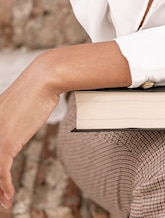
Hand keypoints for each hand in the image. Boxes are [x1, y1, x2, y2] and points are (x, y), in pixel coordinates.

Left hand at [0, 57, 58, 208]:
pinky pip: (1, 170)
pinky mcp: (6, 141)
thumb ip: (12, 118)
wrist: (45, 78)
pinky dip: (5, 186)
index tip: (0, 182)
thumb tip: (18, 123)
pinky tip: (9, 196)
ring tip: (2, 202)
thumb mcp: (20, 107)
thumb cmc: (37, 89)